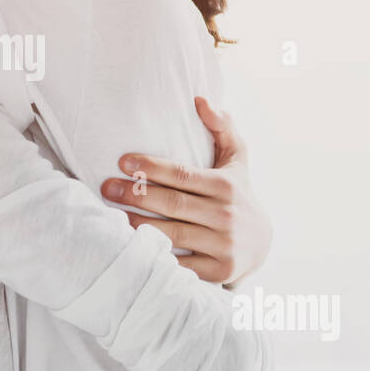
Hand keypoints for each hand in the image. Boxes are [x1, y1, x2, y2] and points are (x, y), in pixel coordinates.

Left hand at [101, 96, 271, 285]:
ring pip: (171, 234)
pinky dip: (155, 257)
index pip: (182, 174)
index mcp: (226, 185)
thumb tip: (200, 98)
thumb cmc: (238, 194)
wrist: (263, 244)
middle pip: (172, 204)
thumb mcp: (237, 159)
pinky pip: (180, 265)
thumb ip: (221, 127)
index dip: (151, 167)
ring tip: (110, 216)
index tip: (123, 162)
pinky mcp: (219, 271)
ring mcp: (223, 245)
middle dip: (136, 195)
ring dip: (138, 226)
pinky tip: (132, 248)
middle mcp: (226, 215)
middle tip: (106, 187)